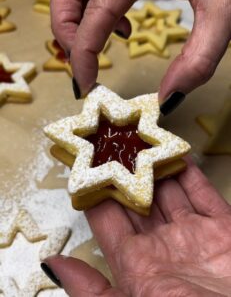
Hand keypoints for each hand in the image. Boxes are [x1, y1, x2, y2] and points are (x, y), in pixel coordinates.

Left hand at [42, 159, 230, 295]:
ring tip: (140, 143)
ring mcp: (194, 234)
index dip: (96, 193)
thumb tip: (53, 264)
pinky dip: (190, 173)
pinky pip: (203, 193)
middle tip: (113, 146)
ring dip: (156, 168)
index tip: (86, 167)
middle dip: (125, 174)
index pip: (108, 219)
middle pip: (138, 200)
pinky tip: (175, 154)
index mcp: (137, 264)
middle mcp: (162, 245)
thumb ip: (92, 290)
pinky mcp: (223, 228)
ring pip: (169, 191)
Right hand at [50, 0, 230, 106]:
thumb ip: (199, 57)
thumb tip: (168, 100)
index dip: (82, 58)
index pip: (90, 19)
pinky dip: (94, 11)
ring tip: (112, 40)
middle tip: (87, 62)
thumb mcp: (221, 9)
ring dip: (79, 23)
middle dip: (69, 36)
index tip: (85, 88)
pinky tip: (123, 24)